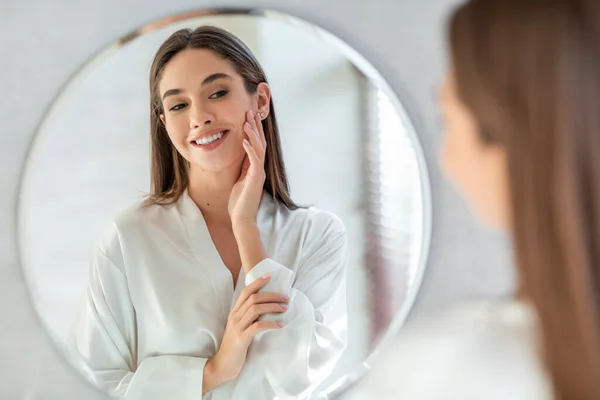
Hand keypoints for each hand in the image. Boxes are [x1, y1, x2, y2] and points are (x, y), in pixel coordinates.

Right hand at [203, 274, 288, 392]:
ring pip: (256, 309)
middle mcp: (235, 317)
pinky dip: (271, 323)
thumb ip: (249, 317)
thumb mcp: (240, 328)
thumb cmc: (235, 346)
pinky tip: (280, 324)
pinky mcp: (242, 338)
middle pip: (253, 298)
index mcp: (234, 313)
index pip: (245, 292)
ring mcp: (238, 327)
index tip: (269, 276)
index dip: (257, 282)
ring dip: (273, 306)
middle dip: (271, 295)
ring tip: (285, 308)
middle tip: (285, 297)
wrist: (223, 365)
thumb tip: (266, 308)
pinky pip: (258, 326)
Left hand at [228, 110, 266, 225]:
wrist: (242, 219)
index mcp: (255, 168)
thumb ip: (242, 168)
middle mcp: (259, 169)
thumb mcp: (239, 180)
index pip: (257, 145)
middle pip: (260, 143)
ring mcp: (258, 174)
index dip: (254, 131)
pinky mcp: (255, 180)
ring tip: (247, 122)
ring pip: (259, 149)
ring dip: (253, 134)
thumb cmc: (239, 202)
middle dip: (255, 127)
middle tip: (251, 112)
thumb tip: (241, 156)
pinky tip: (244, 140)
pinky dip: (249, 149)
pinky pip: (254, 161)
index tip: (249, 117)